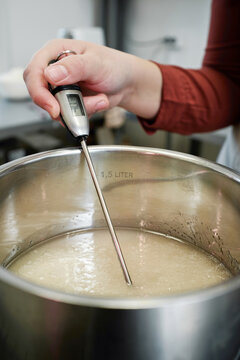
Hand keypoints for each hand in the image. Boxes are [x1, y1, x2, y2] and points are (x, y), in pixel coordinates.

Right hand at [23, 39, 161, 119]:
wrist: (126, 83)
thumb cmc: (114, 66)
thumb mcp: (96, 63)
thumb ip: (74, 67)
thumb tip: (51, 74)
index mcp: (55, 53)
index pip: (34, 73)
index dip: (39, 93)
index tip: (53, 108)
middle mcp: (54, 70)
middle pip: (41, 94)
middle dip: (63, 105)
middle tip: (83, 106)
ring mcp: (61, 88)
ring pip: (56, 109)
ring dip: (80, 110)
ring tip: (100, 99)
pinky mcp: (68, 102)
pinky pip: (68, 115)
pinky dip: (84, 114)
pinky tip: (98, 103)